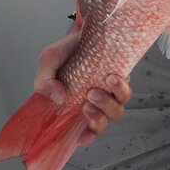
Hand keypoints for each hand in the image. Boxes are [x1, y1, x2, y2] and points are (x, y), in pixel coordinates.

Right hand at [34, 27, 131, 144]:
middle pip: (100, 126)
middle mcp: (92, 104)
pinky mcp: (120, 82)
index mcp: (72, 107)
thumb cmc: (66, 50)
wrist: (84, 30)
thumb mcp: (48, 61)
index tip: (84, 136)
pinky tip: (111, 78)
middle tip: (87, 103)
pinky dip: (119, 89)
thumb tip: (58, 98)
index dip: (82, 139)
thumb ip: (44, 81)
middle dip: (96, 120)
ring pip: (116, 113)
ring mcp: (108, 94)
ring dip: (107, 105)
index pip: (78, 132)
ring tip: (96, 89)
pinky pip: (125, 94)